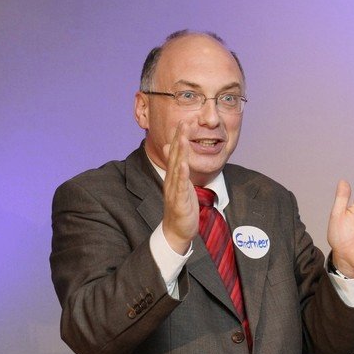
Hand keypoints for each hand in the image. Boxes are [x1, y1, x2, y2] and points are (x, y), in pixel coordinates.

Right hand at [161, 121, 198, 253]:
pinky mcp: (179, 203)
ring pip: (177, 169)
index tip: (184, 120)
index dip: (179, 137)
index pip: (175, 153)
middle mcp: (171, 181)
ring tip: (182, 138)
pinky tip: (183, 165)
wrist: (176, 232)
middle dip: (179, 139)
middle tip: (184, 121)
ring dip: (179, 153)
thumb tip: (168, 147)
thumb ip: (175, 166)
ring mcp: (174, 191)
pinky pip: (180, 187)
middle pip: (175, 157)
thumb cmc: (180, 208)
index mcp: (173, 177)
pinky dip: (181, 175)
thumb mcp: (178, 184)